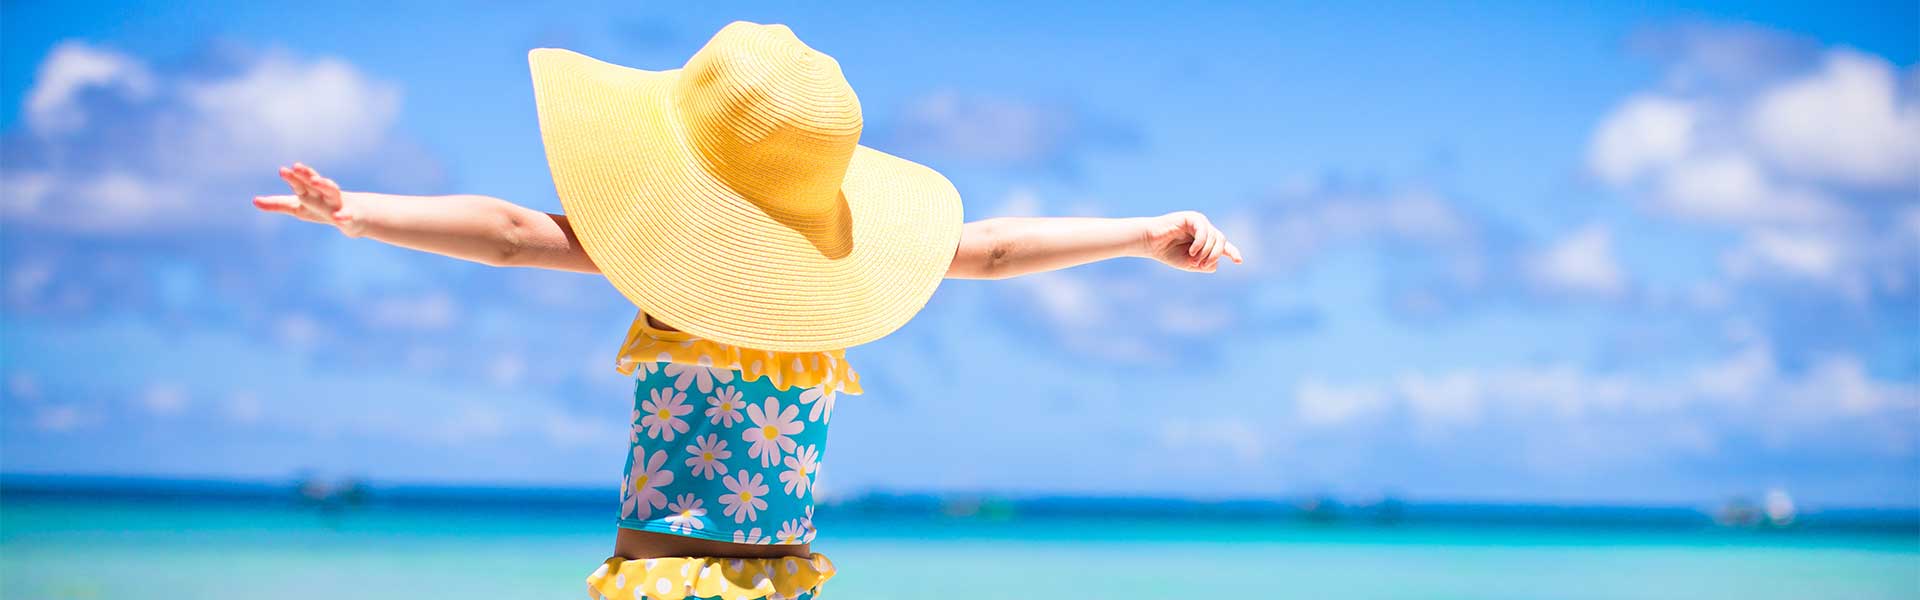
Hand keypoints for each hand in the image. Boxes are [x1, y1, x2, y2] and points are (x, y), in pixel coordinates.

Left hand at [252, 163, 366, 236]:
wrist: (354, 217)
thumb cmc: (321, 209)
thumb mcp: (298, 208)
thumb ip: (277, 204)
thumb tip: (254, 201)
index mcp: (311, 192)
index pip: (300, 183)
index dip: (293, 178)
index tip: (282, 170)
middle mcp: (324, 194)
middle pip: (314, 183)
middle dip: (306, 175)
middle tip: (296, 167)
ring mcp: (338, 203)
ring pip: (332, 191)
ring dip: (324, 185)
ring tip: (316, 181)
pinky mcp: (350, 217)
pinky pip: (347, 216)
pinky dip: (344, 216)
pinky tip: (339, 218)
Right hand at [1141, 211, 1242, 272]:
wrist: (1150, 242)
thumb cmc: (1168, 252)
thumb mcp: (1189, 264)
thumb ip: (1205, 265)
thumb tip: (1217, 262)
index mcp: (1205, 240)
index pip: (1223, 245)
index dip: (1232, 252)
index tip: (1239, 261)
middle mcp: (1205, 229)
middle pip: (1221, 242)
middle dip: (1214, 256)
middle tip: (1201, 266)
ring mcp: (1200, 222)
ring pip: (1215, 238)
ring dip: (1206, 252)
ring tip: (1193, 260)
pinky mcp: (1192, 217)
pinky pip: (1204, 231)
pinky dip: (1200, 244)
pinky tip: (1192, 252)